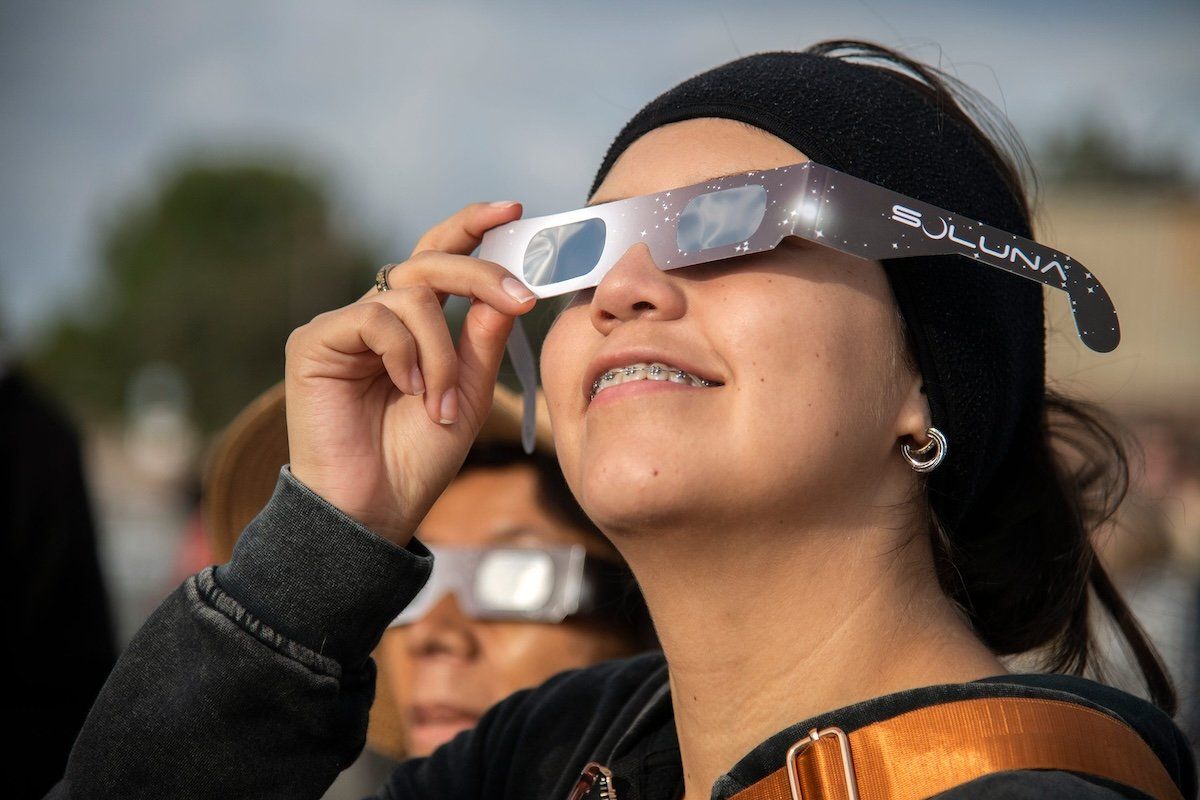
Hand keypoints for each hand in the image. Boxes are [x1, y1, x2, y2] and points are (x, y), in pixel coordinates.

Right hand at [284, 201, 534, 544]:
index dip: (471, 228)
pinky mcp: (315, 341)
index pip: (440, 258)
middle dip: (481, 275)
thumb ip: (483, 341)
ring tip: (442, 403)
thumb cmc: (418, 459)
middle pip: (430, 262)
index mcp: (414, 326)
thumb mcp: (470, 394)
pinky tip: (409, 391)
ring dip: (442, 350)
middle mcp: (377, 317)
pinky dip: (406, 353)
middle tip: (519, 299)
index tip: (514, 210)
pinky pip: (375, 318)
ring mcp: (343, 326)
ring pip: (410, 295)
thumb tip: (507, 291)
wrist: (374, 509)